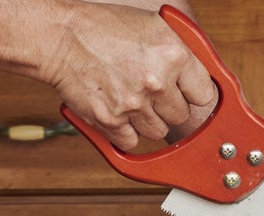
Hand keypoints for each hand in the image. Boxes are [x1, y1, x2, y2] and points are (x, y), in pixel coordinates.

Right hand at [44, 3, 216, 149]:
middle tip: (150, 91)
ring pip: (158, 131)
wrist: (58, 37)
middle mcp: (156, 82)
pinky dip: (124, 132)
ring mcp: (134, 104)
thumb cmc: (103, 29)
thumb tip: (199, 78)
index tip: (185, 93)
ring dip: (147, 120)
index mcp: (174, 55)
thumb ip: (182, 53)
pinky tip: (118, 112)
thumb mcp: (154, 26)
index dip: (192, 93)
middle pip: (181, 115)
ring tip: (131, 98)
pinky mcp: (111, 121)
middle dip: (168, 106)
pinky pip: (131, 141)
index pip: (204, 94)